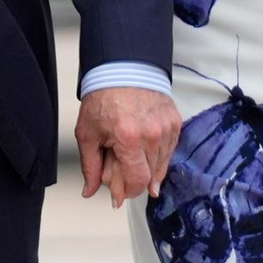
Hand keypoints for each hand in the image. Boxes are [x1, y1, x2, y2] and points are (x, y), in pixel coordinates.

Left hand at [75, 86, 181, 207]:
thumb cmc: (104, 97)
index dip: (128, 191)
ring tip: (132, 152)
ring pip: (161, 165)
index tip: (120, 193)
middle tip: (121, 165)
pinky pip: (169, 150)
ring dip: (148, 167)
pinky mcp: (175, 121)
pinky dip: (158, 154)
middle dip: (135, 178)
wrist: (122, 69)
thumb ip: (90, 167)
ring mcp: (167, 127)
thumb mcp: (88, 133)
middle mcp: (152, 134)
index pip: (137, 182)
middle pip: (150, 176)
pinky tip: (145, 147)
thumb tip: (89, 191)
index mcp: (129, 138)